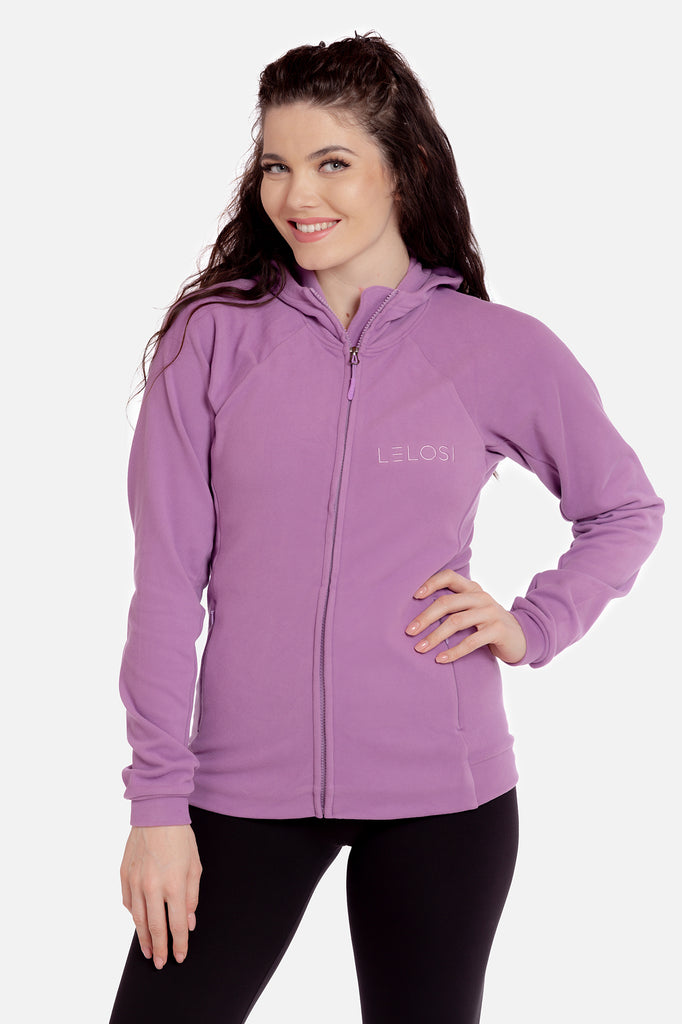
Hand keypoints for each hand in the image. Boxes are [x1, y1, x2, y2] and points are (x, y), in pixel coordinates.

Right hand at [120, 824, 201, 969]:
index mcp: (174, 885)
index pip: (177, 925)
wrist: (156, 812)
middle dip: (160, 948)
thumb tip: (189, 921)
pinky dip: (133, 914)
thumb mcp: (195, 866)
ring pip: (138, 919)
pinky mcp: (124, 875)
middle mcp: (152, 887)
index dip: (179, 944)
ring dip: (144, 938)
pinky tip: (138, 921)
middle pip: (155, 927)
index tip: (179, 957)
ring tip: (148, 951)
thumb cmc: (180, 837)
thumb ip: (192, 896)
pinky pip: (128, 902)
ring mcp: (135, 882)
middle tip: (161, 963)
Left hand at [405, 569, 526, 664]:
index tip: (413, 596)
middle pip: (447, 603)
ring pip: (456, 622)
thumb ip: (454, 605)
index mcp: (472, 588)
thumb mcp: (473, 608)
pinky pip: (471, 641)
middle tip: (409, 631)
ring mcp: (490, 613)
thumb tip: (417, 613)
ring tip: (419, 648)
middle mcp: (481, 597)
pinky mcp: (498, 630)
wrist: (521, 636)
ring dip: (434, 637)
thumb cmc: (487, 623)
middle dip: (425, 618)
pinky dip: (453, 651)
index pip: (449, 576)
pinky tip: (440, 659)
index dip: (430, 583)